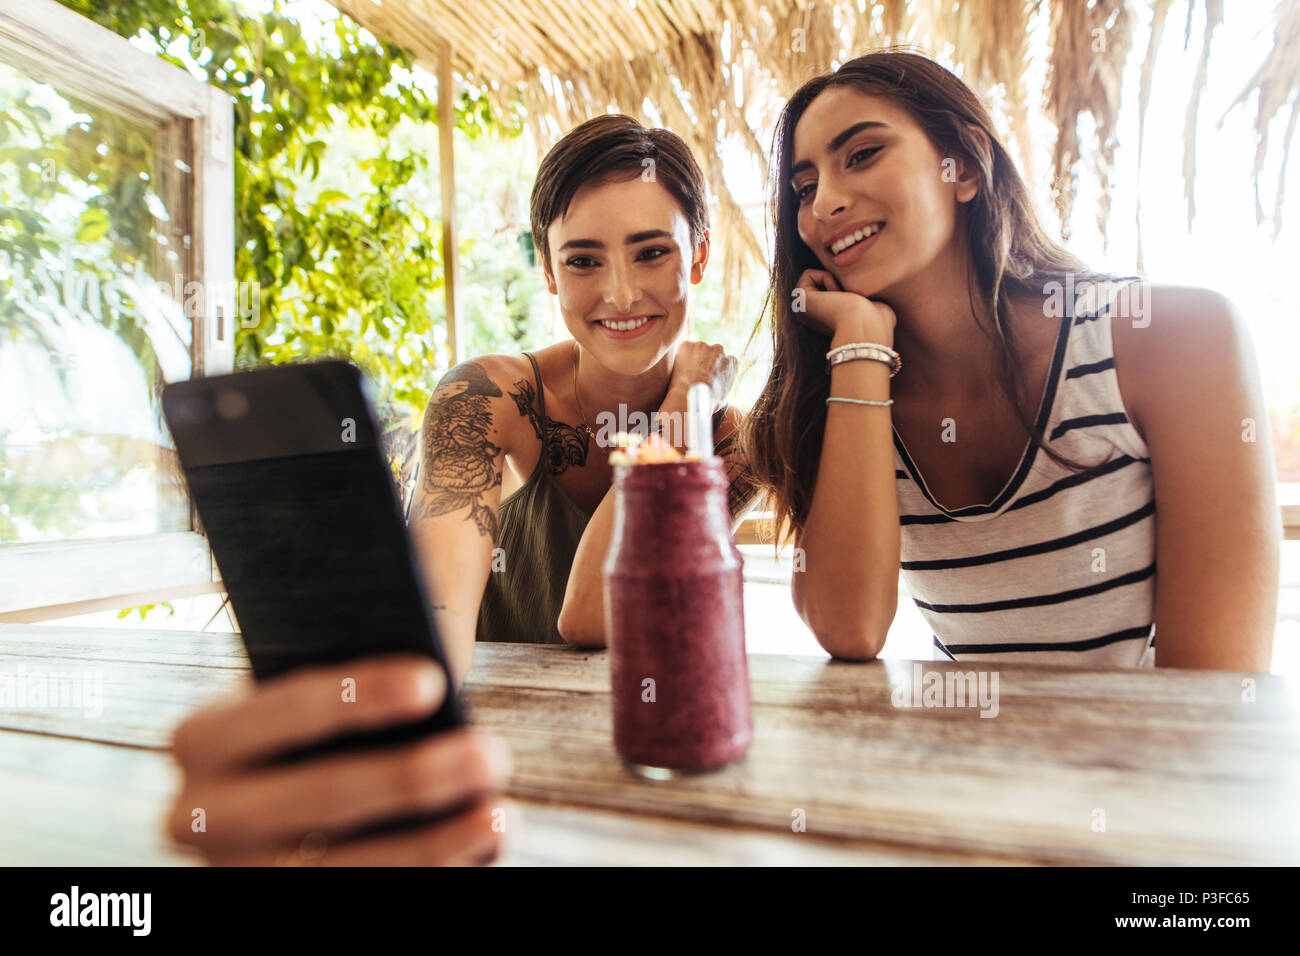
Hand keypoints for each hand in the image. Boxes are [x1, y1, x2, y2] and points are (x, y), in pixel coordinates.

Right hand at [165, 654, 512, 865]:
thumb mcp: (310, 697)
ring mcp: (239, 872)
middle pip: (321, 797)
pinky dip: (431, 872)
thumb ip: (352, 679)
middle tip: (490, 755)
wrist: (273, 793)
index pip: (283, 709)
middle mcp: (204, 814)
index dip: (357, 695)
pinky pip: (363, 897)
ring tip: (499, 816)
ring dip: (434, 844)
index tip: (433, 679)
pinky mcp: (280, 907)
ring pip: (345, 867)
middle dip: (413, 777)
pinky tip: (479, 850)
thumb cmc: (313, 728)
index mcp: (203, 739)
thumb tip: (436, 667)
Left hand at [667, 340, 738, 410]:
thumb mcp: (723, 398)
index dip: (717, 369)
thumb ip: (722, 387)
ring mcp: (703, 346)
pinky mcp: (687, 345)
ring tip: (686, 374)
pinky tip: (679, 370)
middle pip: (712, 353)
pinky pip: (684, 349)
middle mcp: (720, 350)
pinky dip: (681, 356)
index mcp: (732, 362)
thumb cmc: (707, 403)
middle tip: (696, 374)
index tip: (710, 376)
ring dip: (693, 358)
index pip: (726, 361)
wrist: (691, 396)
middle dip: (706, 361)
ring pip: (697, 350)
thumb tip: (717, 392)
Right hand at [793, 269, 895, 346]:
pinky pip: (809, 274)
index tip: (857, 304)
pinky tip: (835, 295)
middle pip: (824, 281)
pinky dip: (825, 278)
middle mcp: (811, 316)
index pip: (835, 289)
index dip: (848, 287)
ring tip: (843, 298)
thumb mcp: (876, 308)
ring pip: (816, 277)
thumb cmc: (875, 322)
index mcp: (825, 320)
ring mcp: (802, 308)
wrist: (864, 327)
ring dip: (833, 282)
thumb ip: (870, 303)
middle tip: (849, 299)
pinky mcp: (798, 300)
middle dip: (839, 283)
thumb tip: (877, 303)